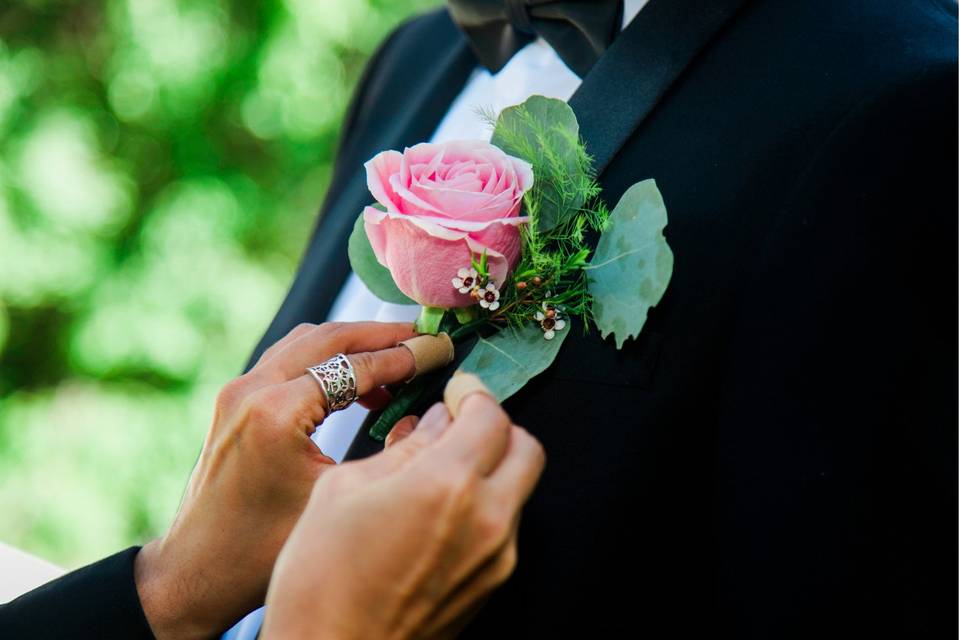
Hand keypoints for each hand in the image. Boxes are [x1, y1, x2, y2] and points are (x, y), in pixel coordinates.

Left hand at [134, 321, 417, 639]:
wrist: (197, 571)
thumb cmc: (263, 551)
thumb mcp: (337, 499)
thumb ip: (385, 452)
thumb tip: (430, 414)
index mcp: (276, 414)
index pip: (354, 366)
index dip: (404, 356)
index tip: (440, 347)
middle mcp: (252, 391)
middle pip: (329, 338)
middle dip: (381, 335)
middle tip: (422, 338)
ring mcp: (237, 392)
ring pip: (306, 342)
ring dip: (353, 345)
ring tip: (397, 359)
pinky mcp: (234, 401)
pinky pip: (289, 361)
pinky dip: (327, 362)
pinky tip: (359, 386)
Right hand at [262, 390, 545, 639]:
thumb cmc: (321, 582)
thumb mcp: (344, 490)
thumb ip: (402, 448)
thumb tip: (433, 423)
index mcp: (446, 485)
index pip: (491, 416)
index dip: (474, 393)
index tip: (457, 390)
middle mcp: (485, 520)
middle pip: (526, 448)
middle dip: (496, 426)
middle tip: (460, 422)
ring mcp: (495, 557)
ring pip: (519, 488)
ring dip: (491, 466)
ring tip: (442, 468)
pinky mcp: (491, 585)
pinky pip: (504, 525)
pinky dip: (484, 502)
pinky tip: (441, 508)